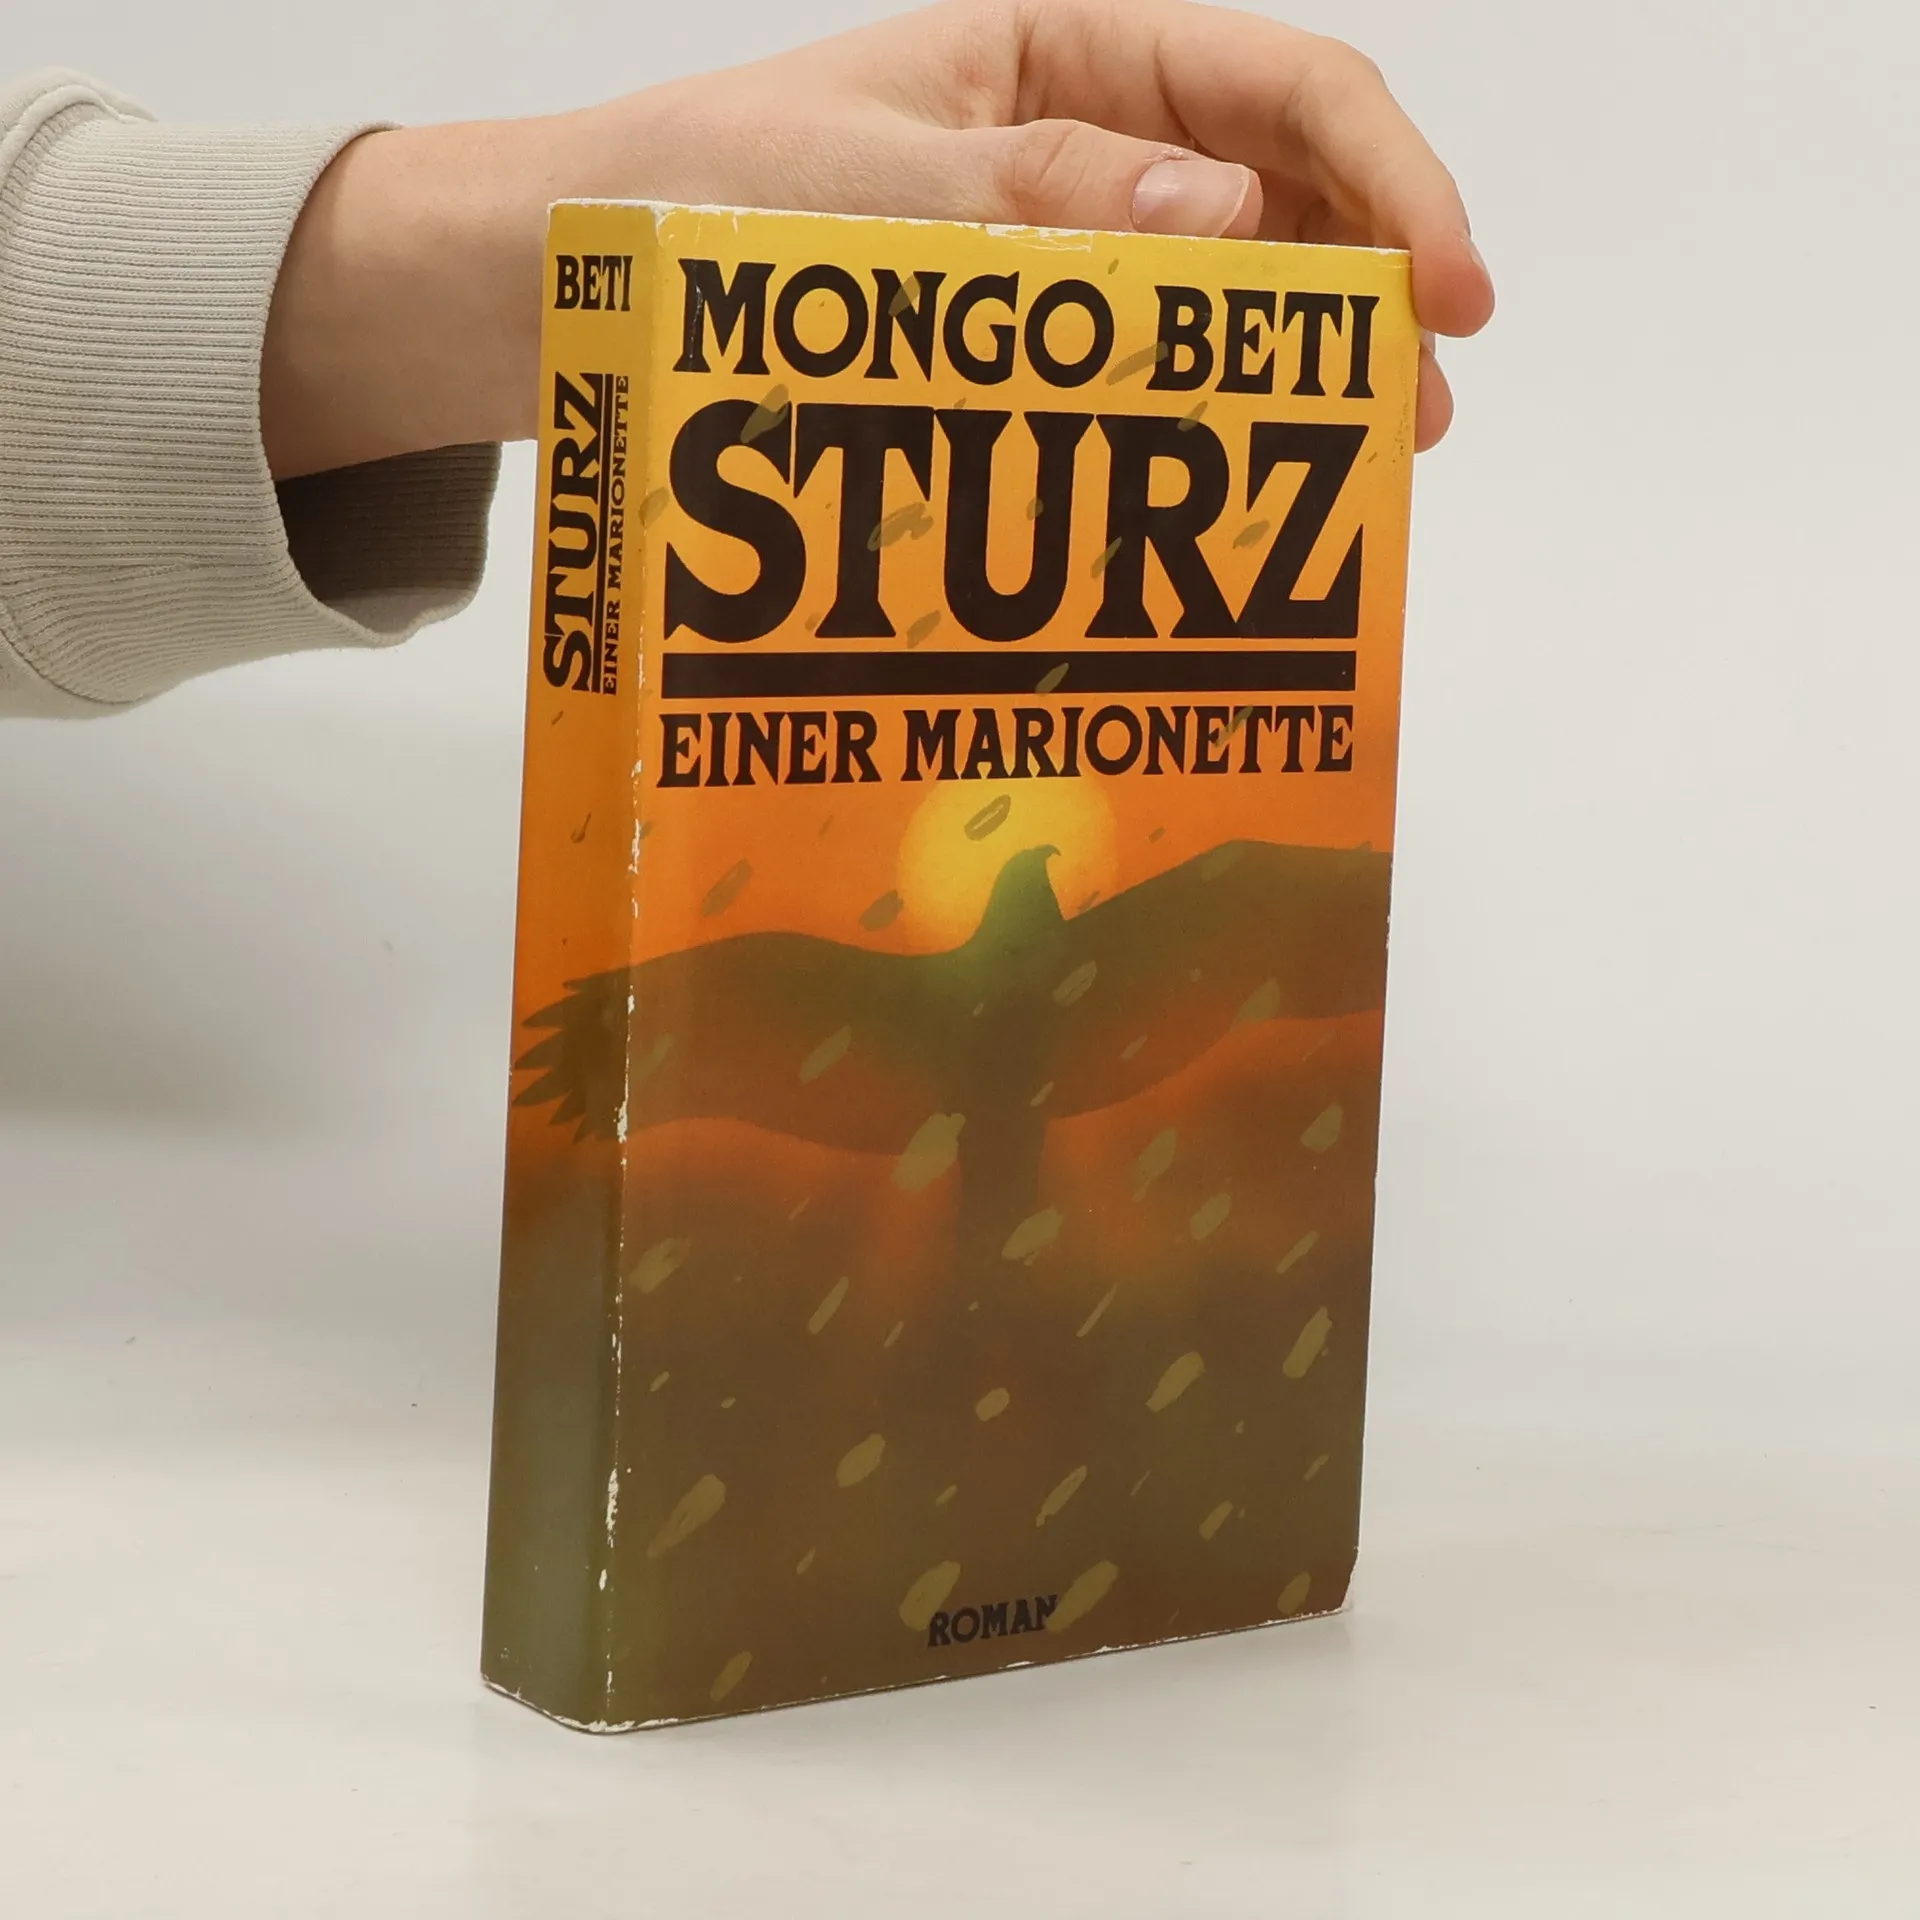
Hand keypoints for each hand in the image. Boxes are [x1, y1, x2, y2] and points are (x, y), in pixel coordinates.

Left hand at [263, 0, 1492, 477]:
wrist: (556, 280)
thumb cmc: (692, 200)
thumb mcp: (866, 186)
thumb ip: (1045, 204)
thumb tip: (1228, 223)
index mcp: (1060, 53)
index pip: (1278, 91)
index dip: (1392, 183)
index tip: (1453, 297)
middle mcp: (1075, 140)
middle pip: (1279, 194)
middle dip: (1362, 293)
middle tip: (1405, 422)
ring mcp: (1046, 241)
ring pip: (1221, 287)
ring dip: (1293, 366)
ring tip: (1345, 467)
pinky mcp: (1006, 336)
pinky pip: (1130, 361)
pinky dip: (1186, 412)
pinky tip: (1214, 477)